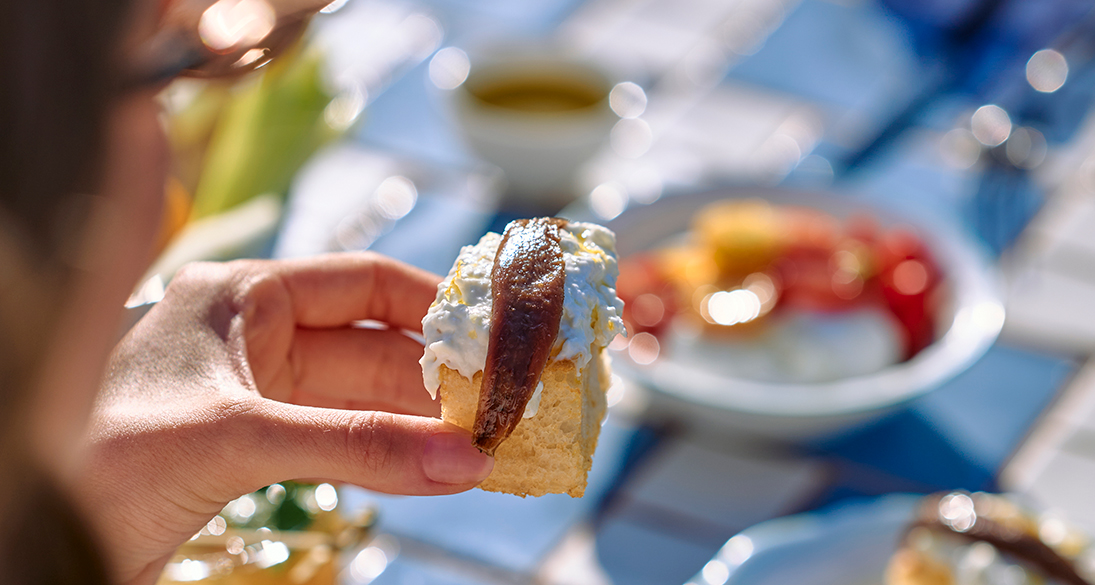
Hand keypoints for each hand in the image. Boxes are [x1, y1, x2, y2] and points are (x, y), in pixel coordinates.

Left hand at [73, 253, 491, 584]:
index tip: (491, 336)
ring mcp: (257, 394)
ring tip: (482, 442)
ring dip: (418, 423)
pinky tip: (430, 468)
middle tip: (499, 406)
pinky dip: (386, 455)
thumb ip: (357, 446)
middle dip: (436, 379)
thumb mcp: (241, 436)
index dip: (433, 305)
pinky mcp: (254, 447)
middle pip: (372, 347)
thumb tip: (461, 460)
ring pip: (360, 399)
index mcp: (244, 297)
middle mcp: (255, 338)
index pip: (362, 282)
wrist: (37, 521)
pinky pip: (339, 441)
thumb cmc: (101, 451)